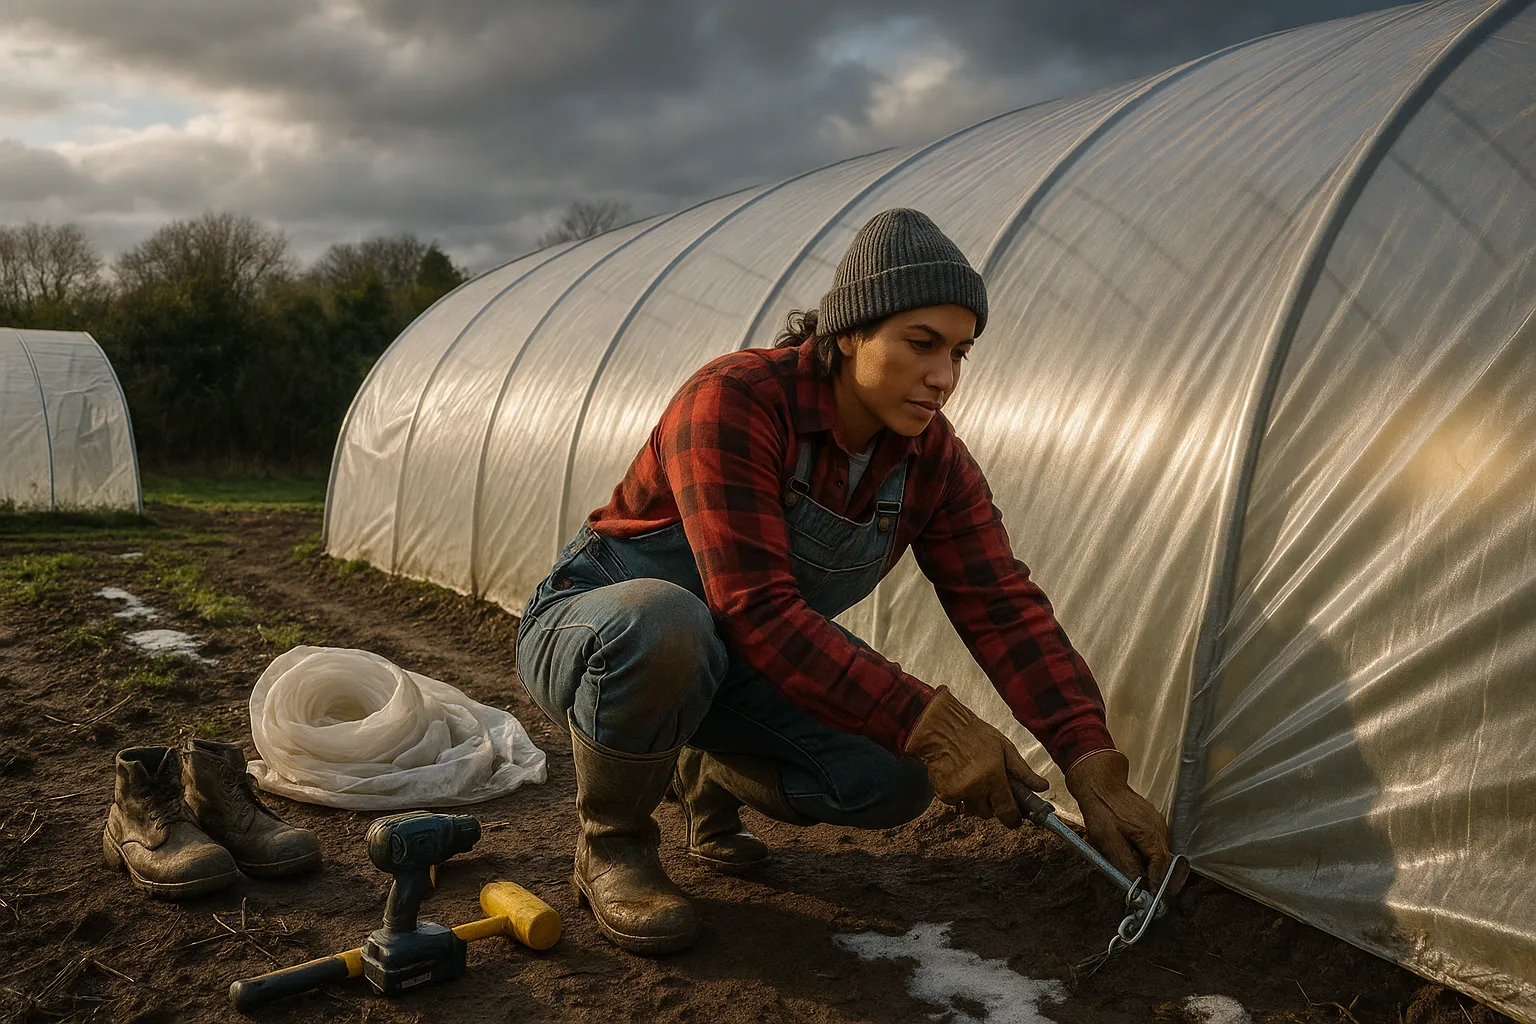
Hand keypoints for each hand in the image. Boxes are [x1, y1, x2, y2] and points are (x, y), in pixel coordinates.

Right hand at [904, 686, 1048, 828]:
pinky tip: (960, 777)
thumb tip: (1042, 787)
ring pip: (973, 810)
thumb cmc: (974, 735)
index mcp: (994, 775)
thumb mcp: (1004, 748)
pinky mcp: (944, 794)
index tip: (1016, 819)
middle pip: (990, 814)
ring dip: (977, 801)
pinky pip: (958, 804)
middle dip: (994, 806)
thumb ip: (1023, 771)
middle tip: (992, 788)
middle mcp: (976, 787)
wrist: (940, 728)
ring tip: (975, 778)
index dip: (1014, 819)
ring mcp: (959, 792)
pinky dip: (961, 796)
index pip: (1007, 811)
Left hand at [1065, 749, 1185, 893]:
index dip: (1159, 885)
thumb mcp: (1108, 840)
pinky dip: (1148, 857)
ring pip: (1161, 856)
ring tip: (1139, 878)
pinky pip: (1154, 846)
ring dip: (1153, 869)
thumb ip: (1126, 864)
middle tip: (1153, 896)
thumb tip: (1138, 886)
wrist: (1101, 783)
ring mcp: (1157, 826)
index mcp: (1151, 835)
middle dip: (1163, 882)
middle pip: (1168, 864)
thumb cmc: (1102, 809)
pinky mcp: (1151, 823)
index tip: (1154, 899)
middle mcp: (1159, 830)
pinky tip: (1133, 859)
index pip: (1163, 868)